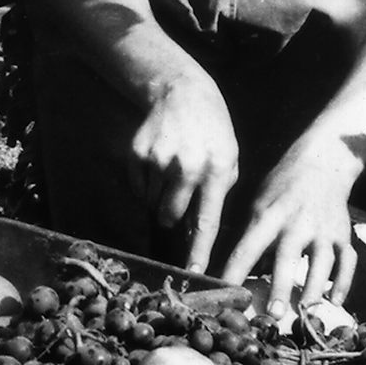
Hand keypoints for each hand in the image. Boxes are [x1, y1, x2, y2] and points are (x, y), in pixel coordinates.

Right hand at [128, 71, 239, 276]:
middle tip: (177, 198)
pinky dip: (146, 183)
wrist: (182, 91)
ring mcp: (160, 159)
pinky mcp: (137, 153)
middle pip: (171, 216)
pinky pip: (138, 188)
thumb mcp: (228, 159)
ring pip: (152, 203)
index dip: (200, 250)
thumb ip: (217, 194)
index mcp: (217, 171)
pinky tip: (157, 160)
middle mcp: (187, 167)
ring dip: (160, 197)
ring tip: (171, 169)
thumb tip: (197, 233)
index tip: (195, 273)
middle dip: (172, 216)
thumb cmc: (212, 132)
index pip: (207, 221)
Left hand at [218, 134, 364, 311]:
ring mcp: (323, 230)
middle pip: (287, 259)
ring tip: (304, 312)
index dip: (235, 271)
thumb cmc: (281, 187)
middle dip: (279, 287)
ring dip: (312, 289)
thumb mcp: (257, 203)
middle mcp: (297, 224)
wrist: (322, 164)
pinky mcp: (343, 235)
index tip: (226, 293)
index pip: (247, 247)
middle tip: (272, 315)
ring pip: (321, 264)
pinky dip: (344, 282)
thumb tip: (232, 268)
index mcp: (268, 215)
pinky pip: (347, 262)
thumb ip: (248, 234)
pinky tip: (335, 301)